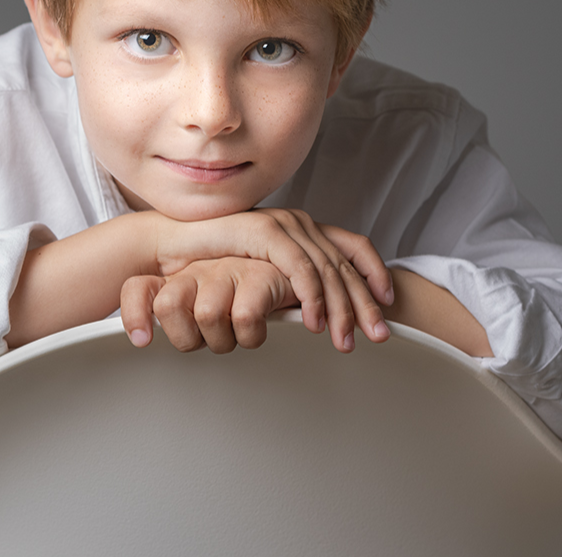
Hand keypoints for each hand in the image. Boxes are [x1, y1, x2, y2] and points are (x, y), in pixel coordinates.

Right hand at [149, 209, 392, 351]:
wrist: (173, 244)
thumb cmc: (213, 261)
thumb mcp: (262, 272)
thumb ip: (287, 281)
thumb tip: (310, 307)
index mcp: (301, 229)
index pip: (353, 246)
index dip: (375, 272)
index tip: (388, 302)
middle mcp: (298, 223)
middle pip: (345, 263)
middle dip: (365, 303)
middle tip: (377, 335)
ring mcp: (283, 224)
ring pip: (327, 269)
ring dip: (340, 308)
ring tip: (344, 340)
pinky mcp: (265, 232)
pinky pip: (300, 267)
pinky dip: (312, 296)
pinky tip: (314, 321)